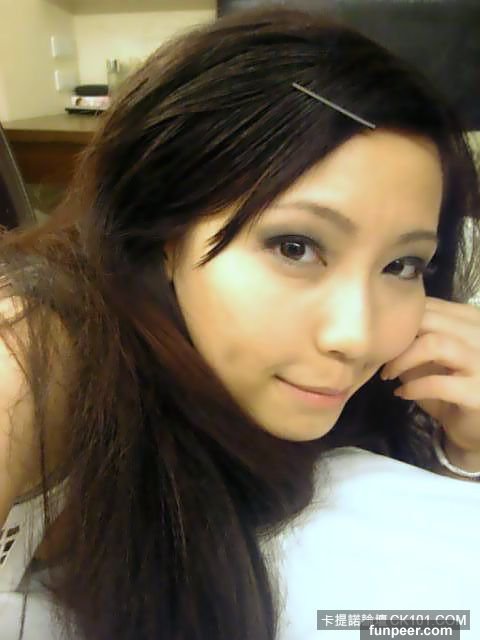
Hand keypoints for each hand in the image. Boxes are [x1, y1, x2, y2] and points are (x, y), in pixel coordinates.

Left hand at [380, 296, 479, 470]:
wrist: (476, 427)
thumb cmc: (451, 388)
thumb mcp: (432, 356)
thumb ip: (416, 336)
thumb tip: (380, 326)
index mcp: (470, 319)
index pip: (428, 304)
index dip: (399, 319)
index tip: (380, 337)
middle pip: (429, 318)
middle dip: (397, 337)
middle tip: (379, 356)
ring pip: (435, 343)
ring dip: (403, 359)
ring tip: (388, 374)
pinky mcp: (478, 392)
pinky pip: (437, 383)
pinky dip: (413, 387)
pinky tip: (401, 394)